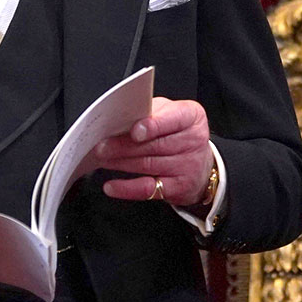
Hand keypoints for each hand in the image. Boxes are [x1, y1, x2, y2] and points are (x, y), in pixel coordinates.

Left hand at [96, 97, 214, 206]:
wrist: (200, 164)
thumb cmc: (178, 132)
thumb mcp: (169, 113)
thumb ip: (149, 113)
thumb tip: (119, 120)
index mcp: (191, 116)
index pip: (172, 120)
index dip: (152, 126)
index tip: (134, 131)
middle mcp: (193, 141)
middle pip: (154, 145)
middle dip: (124, 146)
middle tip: (102, 146)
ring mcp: (187, 166)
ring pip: (148, 165)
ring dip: (120, 163)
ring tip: (102, 159)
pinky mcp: (177, 188)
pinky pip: (148, 188)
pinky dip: (126, 188)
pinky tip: (111, 186)